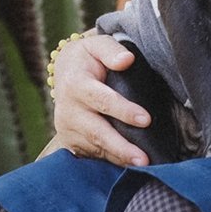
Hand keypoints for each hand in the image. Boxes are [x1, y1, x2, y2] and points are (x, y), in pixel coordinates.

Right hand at [48, 33, 151, 166]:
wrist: (64, 71)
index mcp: (75, 84)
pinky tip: (128, 166)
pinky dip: (111, 161)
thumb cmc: (88, 58)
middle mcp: (68, 109)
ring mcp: (67, 128)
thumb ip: (112, 50)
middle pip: (96, 131)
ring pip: (95, 146)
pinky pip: (92, 154)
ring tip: (142, 165)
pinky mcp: (70, 141)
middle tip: (144, 159)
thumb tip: (127, 60)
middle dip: (120, 147)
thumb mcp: (97, 45)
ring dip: (118, 157)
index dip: (123, 110)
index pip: (101, 99)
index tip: (146, 119)